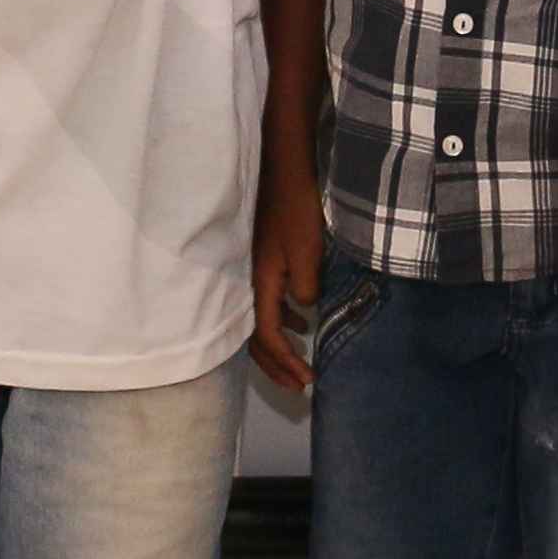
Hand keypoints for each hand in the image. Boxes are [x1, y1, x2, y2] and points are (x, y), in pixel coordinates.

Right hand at [246, 171, 321, 394]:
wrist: (279, 170)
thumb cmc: (295, 209)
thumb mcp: (309, 252)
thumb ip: (306, 287)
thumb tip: (303, 310)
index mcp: (259, 286)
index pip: (268, 338)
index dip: (286, 363)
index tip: (307, 380)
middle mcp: (248, 284)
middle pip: (255, 339)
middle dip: (277, 366)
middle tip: (298, 387)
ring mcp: (251, 273)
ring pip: (258, 322)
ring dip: (277, 347)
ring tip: (299, 362)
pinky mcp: (258, 262)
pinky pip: (264, 304)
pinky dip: (279, 321)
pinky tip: (299, 318)